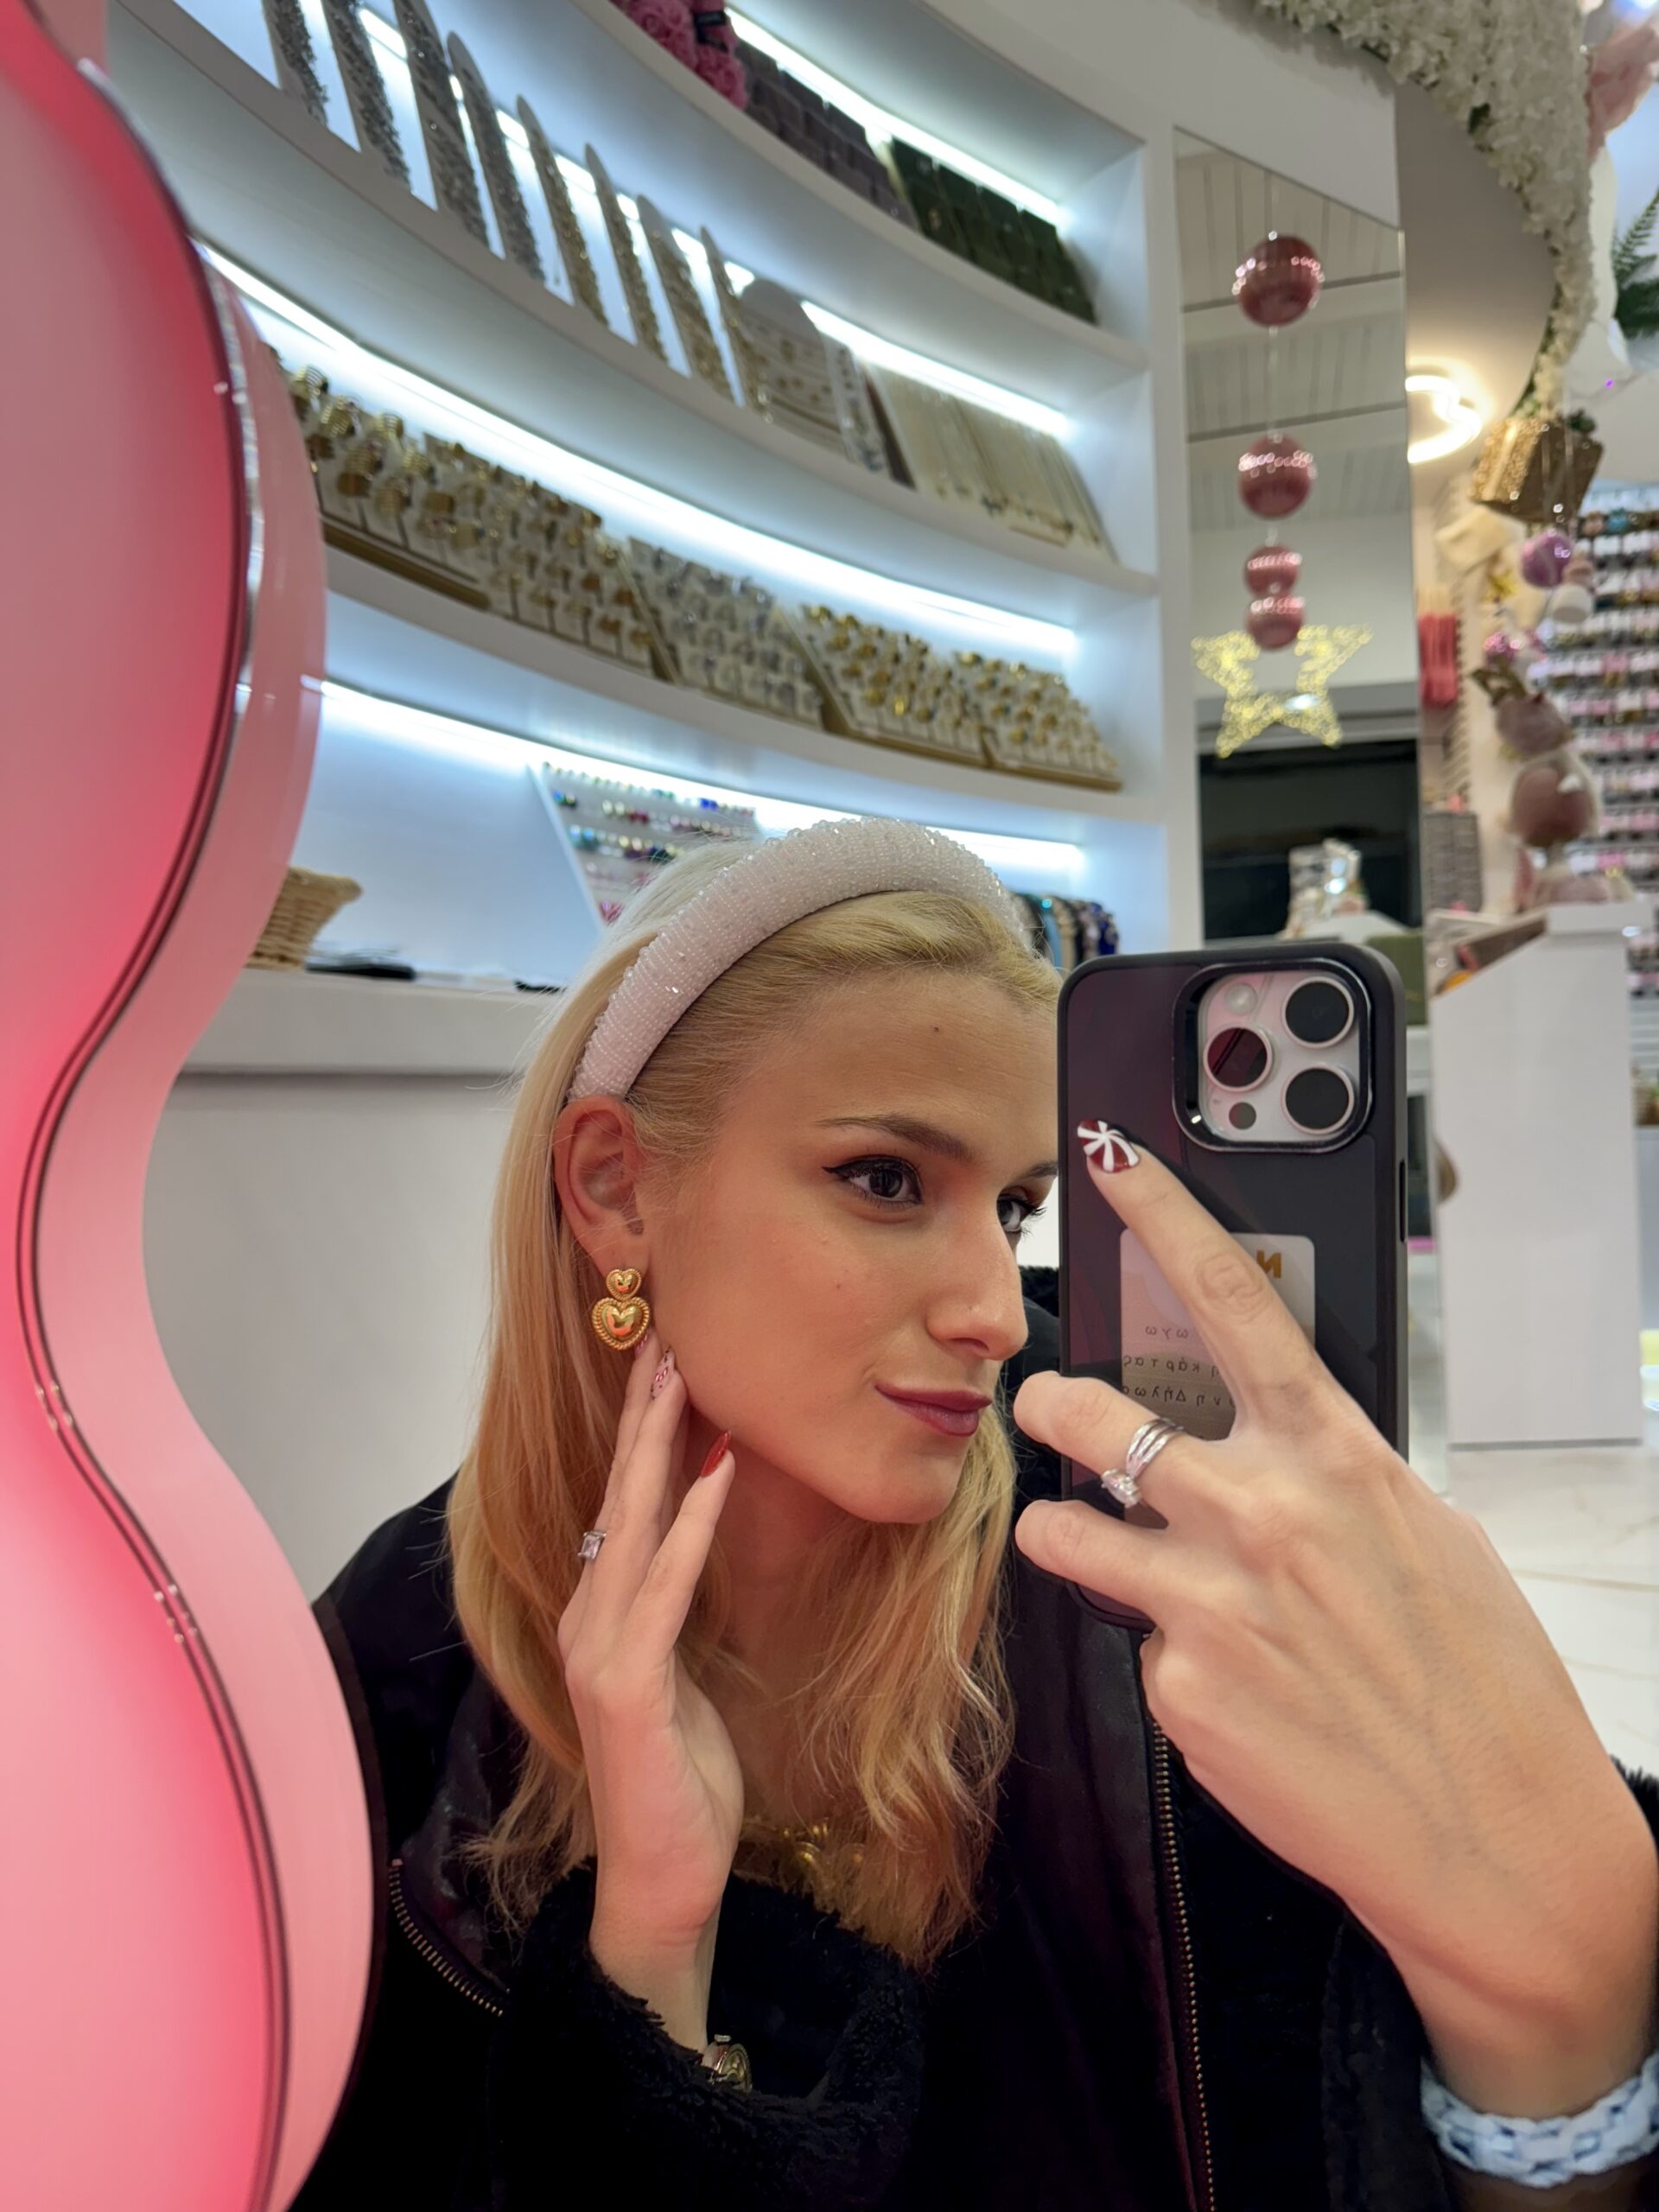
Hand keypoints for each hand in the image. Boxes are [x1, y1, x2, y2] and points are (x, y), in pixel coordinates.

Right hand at [557, 1329, 739, 2046]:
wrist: (661, 1882)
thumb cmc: (680, 1783)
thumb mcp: (681, 1681)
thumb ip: (672, 1617)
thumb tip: (687, 1556)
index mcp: (603, 1617)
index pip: (621, 1505)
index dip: (641, 1434)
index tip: (662, 1366)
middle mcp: (590, 1620)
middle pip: (617, 1494)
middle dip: (643, 1415)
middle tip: (664, 1338)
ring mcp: (601, 1650)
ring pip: (632, 1523)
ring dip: (659, 1445)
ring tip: (682, 1378)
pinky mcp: (626, 1686)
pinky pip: (665, 1586)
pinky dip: (690, 1525)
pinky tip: (715, 1473)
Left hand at [1012, 1137, 1658, 2117]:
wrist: (1499, 1840)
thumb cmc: (1481, 1681)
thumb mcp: (1426, 1537)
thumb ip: (1331, 1477)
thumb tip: (1267, 1441)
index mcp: (1337, 1460)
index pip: (1236, 1305)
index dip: (1165, 1221)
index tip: (1112, 1165)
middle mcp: (1264, 1516)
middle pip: (1098, 1417)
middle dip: (1053, 1405)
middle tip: (1046, 1408)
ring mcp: (1212, 1606)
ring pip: (1071, 1532)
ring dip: (1070, 1534)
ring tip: (1099, 1551)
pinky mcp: (1182, 1692)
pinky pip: (1138, 1651)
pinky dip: (1168, 1660)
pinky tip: (1236, 1694)